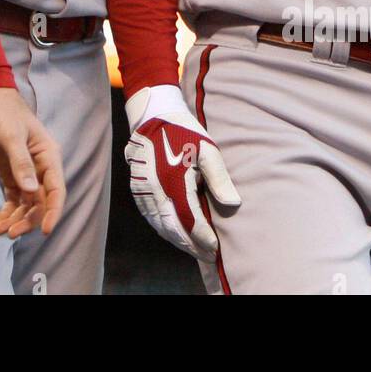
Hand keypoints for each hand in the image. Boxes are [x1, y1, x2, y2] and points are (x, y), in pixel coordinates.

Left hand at [0, 87, 65, 237]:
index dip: (53, 212)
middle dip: (28, 220)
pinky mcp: (11, 174)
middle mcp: (40, 167)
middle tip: (10, 233)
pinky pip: (13, 199)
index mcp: (48, 156)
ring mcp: (26, 172)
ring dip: (16, 219)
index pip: (56, 190)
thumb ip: (21, 162)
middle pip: (41, 202)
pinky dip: (6, 212)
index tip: (44, 231)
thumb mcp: (11, 136)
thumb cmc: (3, 112)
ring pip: (27, 204)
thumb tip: (30, 190)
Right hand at [124, 84, 240, 261]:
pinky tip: (174, 234)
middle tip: (208, 257)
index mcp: (173, 181)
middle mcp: (155, 189)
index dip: (203, 238)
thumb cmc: (184, 131)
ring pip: (160, 225)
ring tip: (194, 250)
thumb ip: (219, 178)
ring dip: (177, 241)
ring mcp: (143, 190)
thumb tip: (233, 204)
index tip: (216, 249)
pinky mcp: (137, 188)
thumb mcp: (207, 150)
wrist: (152, 114)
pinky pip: (150, 217)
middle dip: (191, 246)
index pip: (190, 220)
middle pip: (173, 228)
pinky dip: (163, 229)